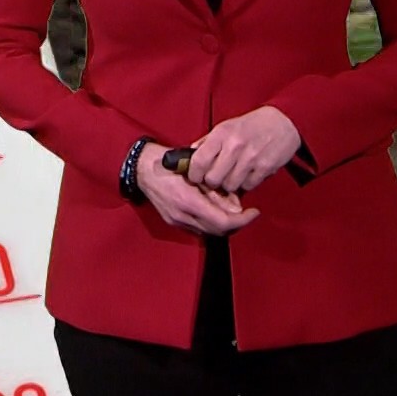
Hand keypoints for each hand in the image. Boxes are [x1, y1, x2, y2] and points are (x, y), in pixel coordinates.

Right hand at [136, 147, 258, 236]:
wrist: (142, 168)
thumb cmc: (169, 163)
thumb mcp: (197, 171)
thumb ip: (216, 190)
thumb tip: (237, 207)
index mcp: (188, 201)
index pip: (223, 222)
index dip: (243, 220)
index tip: (254, 212)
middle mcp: (182, 216)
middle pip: (219, 231)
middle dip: (237, 224)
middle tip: (248, 213)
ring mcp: (177, 220)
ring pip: (210, 232)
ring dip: (225, 225)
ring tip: (234, 211)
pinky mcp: (174, 221)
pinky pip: (199, 228)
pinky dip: (212, 223)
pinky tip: (217, 211)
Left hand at [187, 105, 303, 194]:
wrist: (283, 122)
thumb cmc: (250, 125)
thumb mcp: (225, 127)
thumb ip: (206, 142)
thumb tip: (189, 156)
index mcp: (221, 134)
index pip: (198, 161)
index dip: (194, 174)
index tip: (196, 176)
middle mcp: (235, 146)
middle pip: (213, 178)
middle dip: (212, 182)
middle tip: (216, 178)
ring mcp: (251, 158)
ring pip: (230, 185)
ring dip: (229, 184)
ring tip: (232, 175)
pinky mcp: (265, 168)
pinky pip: (248, 186)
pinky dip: (246, 183)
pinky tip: (247, 174)